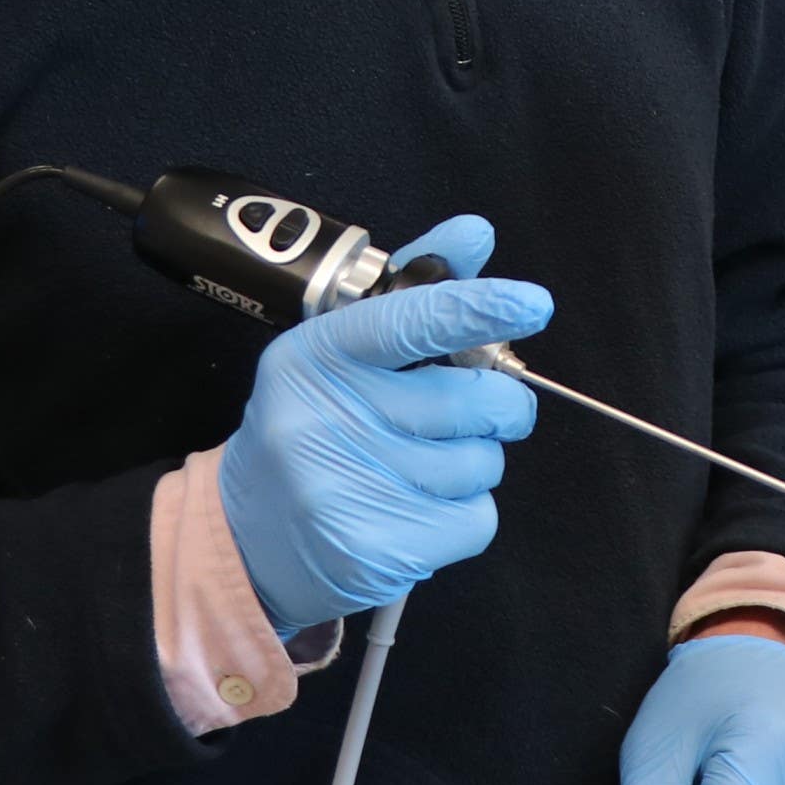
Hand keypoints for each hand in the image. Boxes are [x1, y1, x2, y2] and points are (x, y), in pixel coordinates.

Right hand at [214, 215, 543, 633]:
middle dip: (495, 407)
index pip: (410, 320)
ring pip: (482, 463)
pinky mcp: (376, 550)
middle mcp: (324, 418)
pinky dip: (464, 516)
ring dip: (472, 464)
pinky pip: (478, 519)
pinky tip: (417, 511)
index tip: (530, 303)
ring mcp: (347, 488)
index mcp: (317, 355)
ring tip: (417, 469)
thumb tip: (474, 234)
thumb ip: (414, 295)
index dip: (478, 307)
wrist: (253, 538)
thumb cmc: (317, 430)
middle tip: (468, 413)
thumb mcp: (344, 354)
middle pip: (472, 399)